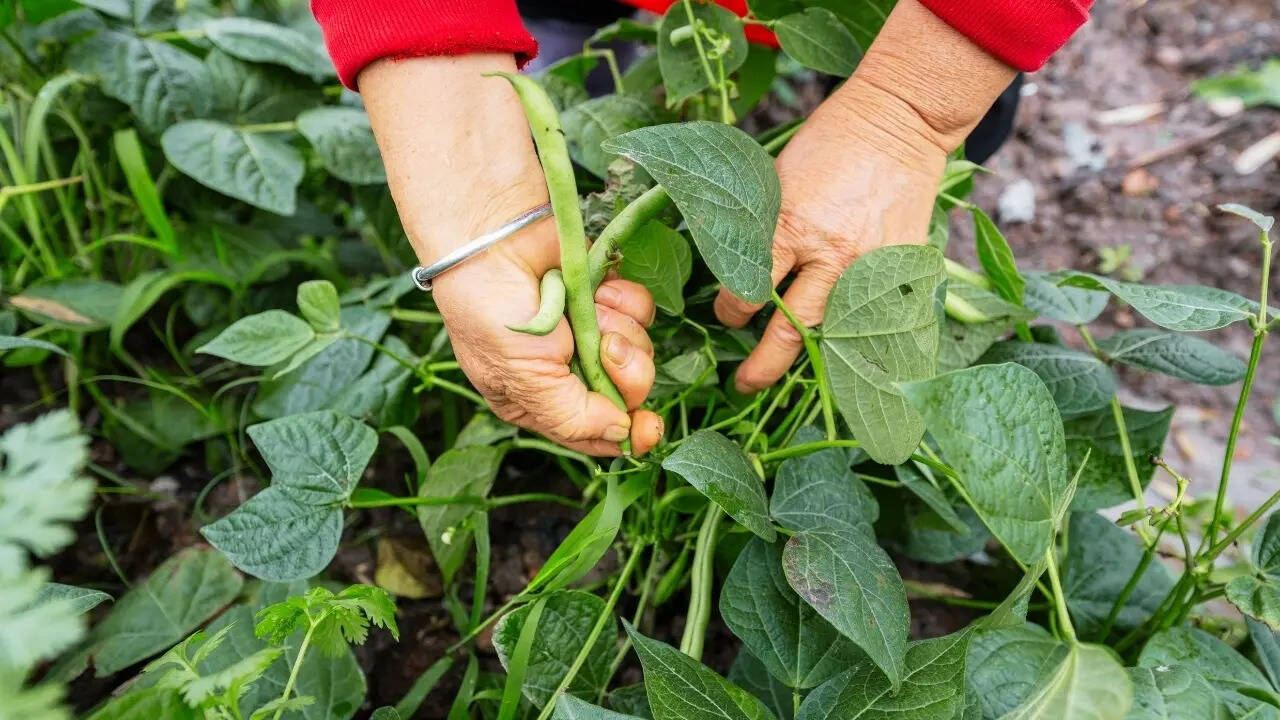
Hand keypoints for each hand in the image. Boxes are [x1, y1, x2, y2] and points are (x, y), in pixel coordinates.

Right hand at [432, 218, 664, 456]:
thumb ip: (572, 417)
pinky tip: (596, 290)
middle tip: (603, 346)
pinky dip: (624, 300)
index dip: (626, 434)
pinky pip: (642, 313)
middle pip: (628, 393)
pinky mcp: (606, 298)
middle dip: (625, 371)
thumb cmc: (492, 311)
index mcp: (539, 401)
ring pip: (640, 352)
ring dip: (619, 329)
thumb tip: (621, 434)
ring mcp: (590, 332)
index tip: (650, 428)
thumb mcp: (524, 379)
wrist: (493, 237)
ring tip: (586, 308)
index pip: (593, 434)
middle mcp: (568, 371)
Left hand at [713, 0, 1016, 393]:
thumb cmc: (830, 143)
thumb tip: (739, 274)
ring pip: (834, 332)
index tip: (728, 312)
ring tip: (789, 372)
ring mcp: (872, 266)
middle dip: (763, 366)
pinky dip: (856, 335)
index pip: (748, 292)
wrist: (899, 121)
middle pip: (790, 330)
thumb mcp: (778, 181)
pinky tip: (843, 353)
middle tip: (744, 384)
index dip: (731, 310)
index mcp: (791, 226)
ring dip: (809, 357)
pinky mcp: (902, 267)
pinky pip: (876, 317)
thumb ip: (763, 231)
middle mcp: (832, 254)